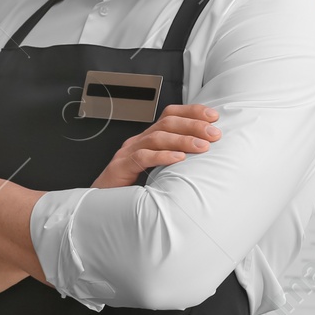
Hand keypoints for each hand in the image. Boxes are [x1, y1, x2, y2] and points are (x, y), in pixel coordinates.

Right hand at [91, 104, 220, 188]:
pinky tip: (178, 158)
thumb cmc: (131, 187)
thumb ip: (174, 159)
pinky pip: (142, 157)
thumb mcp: (157, 170)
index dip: (191, 112)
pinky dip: (162, 156)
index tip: (213, 116)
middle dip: (193, 125)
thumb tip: (205, 156)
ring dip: (182, 140)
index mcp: (147, 138)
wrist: (100, 202)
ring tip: (202, 146)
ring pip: (157, 137)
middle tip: (214, 133)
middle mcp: (138, 141)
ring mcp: (128, 152)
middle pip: (166, 123)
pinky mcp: (121, 167)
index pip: (169, 115)